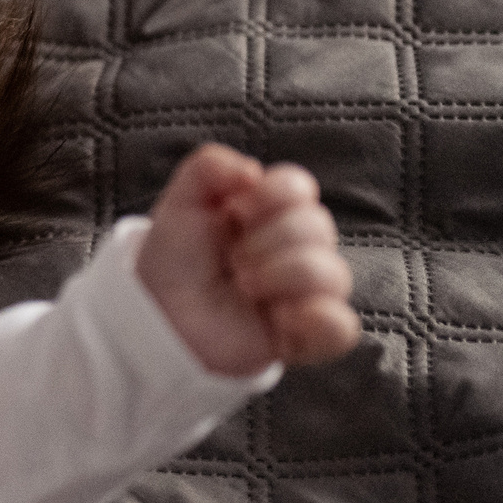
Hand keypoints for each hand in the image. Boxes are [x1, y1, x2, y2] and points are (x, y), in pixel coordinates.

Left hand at [138, 144, 361, 376]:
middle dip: (264, 241)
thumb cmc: (177, 261)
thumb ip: (208, 168)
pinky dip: (315, 319)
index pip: (299, 187)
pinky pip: (341, 326)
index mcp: (272, 213)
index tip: (234, 210)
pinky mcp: (309, 335)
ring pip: (334, 273)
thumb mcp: (180, 205)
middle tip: (232, 261)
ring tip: (244, 288)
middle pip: (317, 226)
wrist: (160, 317)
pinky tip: (279, 317)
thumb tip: (251, 170)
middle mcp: (300, 248)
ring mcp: (308, 292)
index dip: (270, 195)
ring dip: (279, 277)